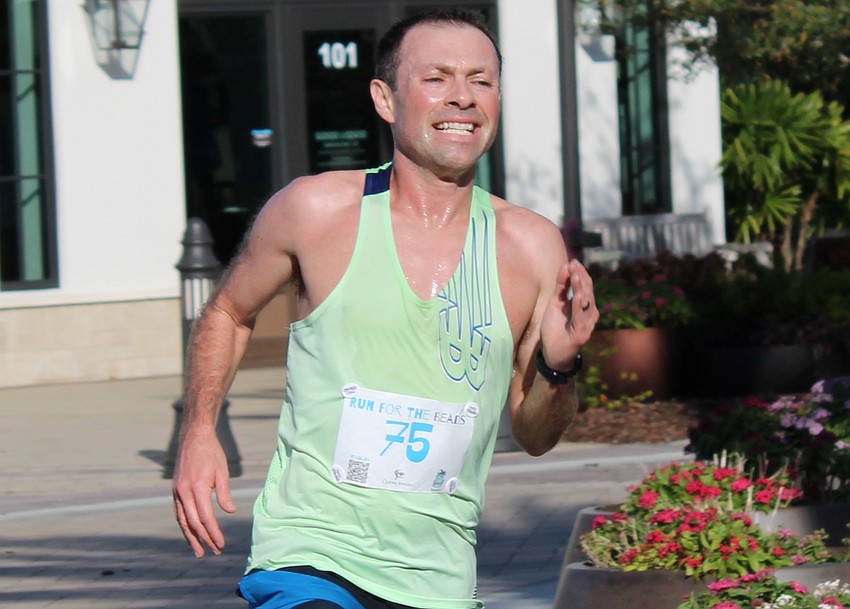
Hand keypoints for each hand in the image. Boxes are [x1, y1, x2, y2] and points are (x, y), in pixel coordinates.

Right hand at [172, 429, 235, 557]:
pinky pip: (178, 512)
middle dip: (204, 539)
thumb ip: (224, 493)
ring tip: (199, 552)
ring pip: (182, 520)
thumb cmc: (211, 452)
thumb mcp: (222, 470)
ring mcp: (177, 491)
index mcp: (197, 487)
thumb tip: (229, 512)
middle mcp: (184, 492)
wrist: (193, 437)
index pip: (205, 517)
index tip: (220, 544)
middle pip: (193, 523)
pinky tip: (190, 534)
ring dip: (191, 537)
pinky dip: (184, 526)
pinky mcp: (175, 490)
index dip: (213, 533)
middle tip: (214, 552)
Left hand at [540, 259, 598, 368]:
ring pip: (585, 303)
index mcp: (584, 305)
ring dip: (580, 288)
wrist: (552, 353)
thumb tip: (567, 265)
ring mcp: (587, 323)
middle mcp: (589, 313)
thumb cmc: (555, 327)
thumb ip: (561, 286)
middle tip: (574, 264)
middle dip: (580, 277)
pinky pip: (581, 318)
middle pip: (587, 291)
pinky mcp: (582, 334)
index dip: (580, 273)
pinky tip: (577, 296)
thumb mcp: (556, 303)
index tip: (573, 261)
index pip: (585, 285)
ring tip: (576, 275)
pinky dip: (579, 306)